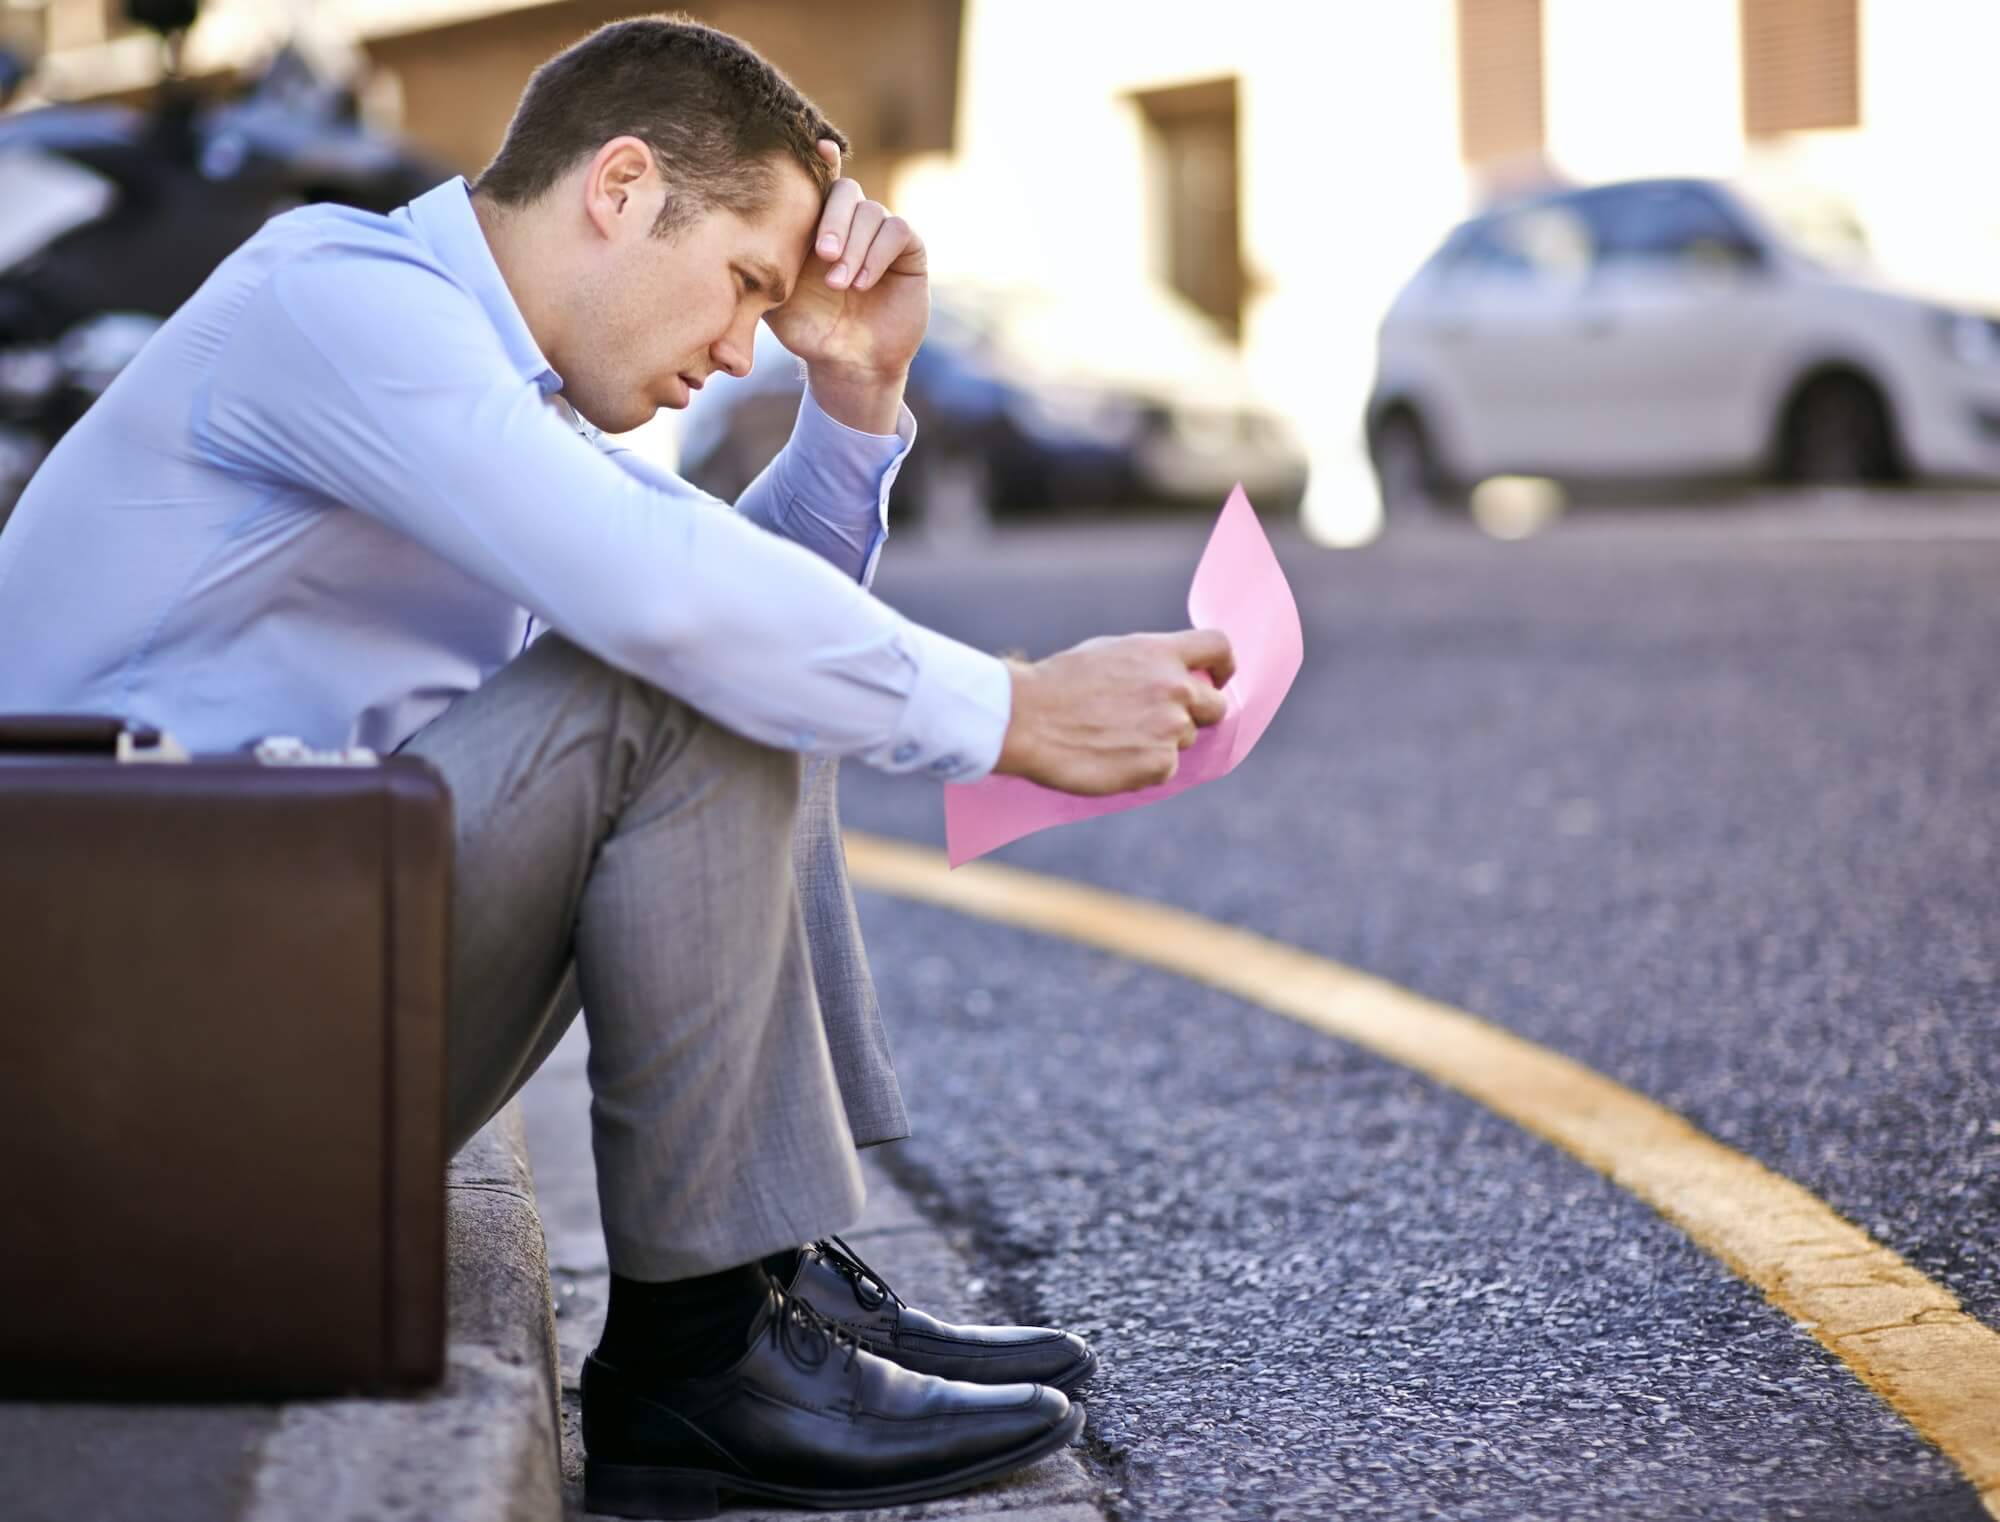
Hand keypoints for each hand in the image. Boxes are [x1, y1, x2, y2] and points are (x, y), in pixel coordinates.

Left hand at [764, 140, 928, 400]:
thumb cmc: (806, 329)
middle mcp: (851, 222)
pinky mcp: (908, 250)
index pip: (820, 180)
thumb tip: (716, 240)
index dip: (821, 160)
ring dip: (854, 247)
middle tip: (822, 254)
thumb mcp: (771, 293)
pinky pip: (896, 230)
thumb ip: (755, 262)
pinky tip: (861, 282)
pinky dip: (877, 253)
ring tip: (839, 283)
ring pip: (872, 212)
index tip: (819, 148)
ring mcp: (881, 234)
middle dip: (834, 220)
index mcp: (817, 223)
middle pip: (846, 191)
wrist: (846, 365)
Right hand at [994, 630, 1236, 794]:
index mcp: (1159, 652)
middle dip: (1198, 714)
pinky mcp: (1159, 764)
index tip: (1218, 679)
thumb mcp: (1107, 653)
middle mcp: (1174, 688)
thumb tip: (1171, 675)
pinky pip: (1165, 769)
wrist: (1027, 719)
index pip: (1218, 647)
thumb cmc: (1057, 685)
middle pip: (1216, 705)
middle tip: (1164, 722)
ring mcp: (1170, 728)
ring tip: (1115, 739)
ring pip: (1185, 739)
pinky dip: (1143, 768)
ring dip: (1161, 742)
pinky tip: (1110, 758)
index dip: (1223, 666)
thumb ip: (1148, 663)